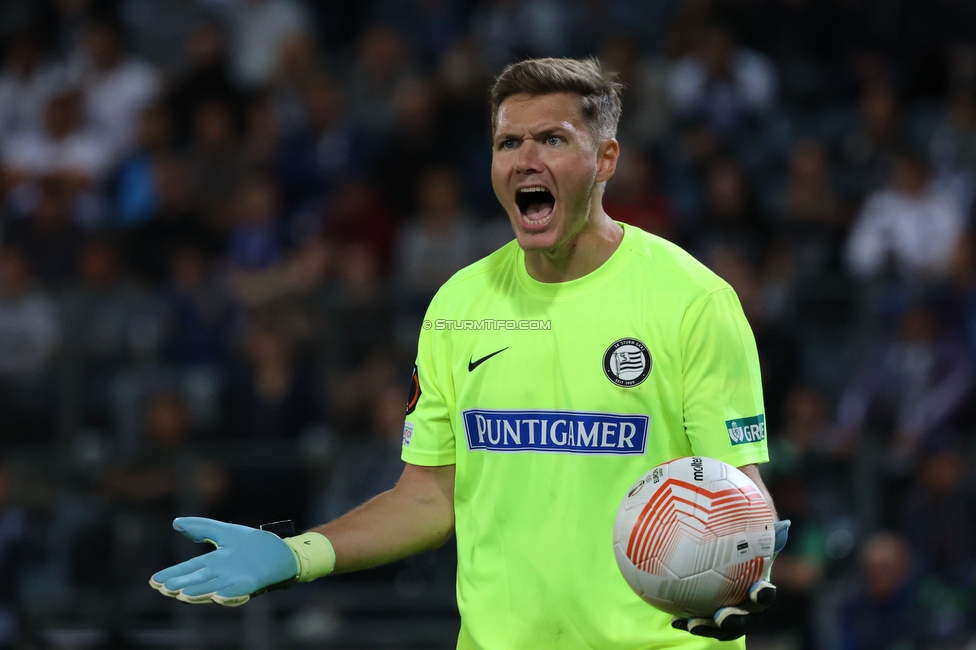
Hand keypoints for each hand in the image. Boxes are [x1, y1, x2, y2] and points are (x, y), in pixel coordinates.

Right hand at [149, 517, 298, 606]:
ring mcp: (235, 580)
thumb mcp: (224, 532)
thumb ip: (202, 528)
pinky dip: (227, 595)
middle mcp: (221, 574)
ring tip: (183, 594)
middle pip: (197, 581)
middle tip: (164, 588)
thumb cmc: (252, 544)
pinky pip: (237, 592)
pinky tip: (218, 595)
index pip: (189, 570)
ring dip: (198, 592)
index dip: (173, 574)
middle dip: (181, 585)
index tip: (155, 581)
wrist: (280, 550)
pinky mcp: (251, 584)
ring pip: (212, 588)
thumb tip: (176, 522)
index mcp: (214, 563)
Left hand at [671, 520, 790, 640]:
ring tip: (690, 624)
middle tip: (720, 616)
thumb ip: (759, 520)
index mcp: (758, 579)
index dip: (763, 595)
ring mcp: (725, 602)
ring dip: (708, 626)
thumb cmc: (735, 518)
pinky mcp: (705, 604)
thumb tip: (780, 524)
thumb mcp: (746, 514)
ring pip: (721, 622)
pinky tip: (673, 618)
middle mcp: (744, 596)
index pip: (765, 592)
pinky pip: (698, 614)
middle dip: (735, 621)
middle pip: (745, 616)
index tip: (757, 591)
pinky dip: (687, 618)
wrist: (720, 526)